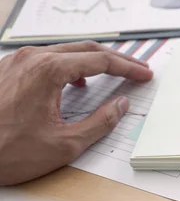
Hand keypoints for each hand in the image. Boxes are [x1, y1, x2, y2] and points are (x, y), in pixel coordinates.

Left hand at [0, 41, 152, 185]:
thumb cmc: (5, 152)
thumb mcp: (63, 144)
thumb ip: (100, 122)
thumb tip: (120, 105)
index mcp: (49, 70)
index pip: (101, 60)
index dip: (129, 68)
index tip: (145, 75)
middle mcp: (32, 57)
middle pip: (86, 48)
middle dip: (116, 59)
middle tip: (137, 70)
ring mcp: (16, 61)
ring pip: (66, 50)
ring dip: (93, 60)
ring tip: (112, 73)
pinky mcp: (6, 69)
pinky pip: (46, 58)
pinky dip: (69, 65)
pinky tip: (74, 82)